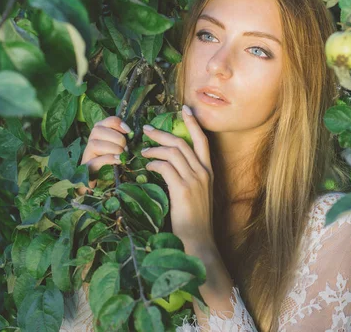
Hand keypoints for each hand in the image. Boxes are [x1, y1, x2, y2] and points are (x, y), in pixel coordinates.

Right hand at [76, 116, 131, 195]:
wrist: (100, 180)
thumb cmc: (112, 160)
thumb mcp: (119, 146)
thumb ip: (123, 139)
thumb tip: (131, 134)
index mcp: (100, 131)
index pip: (108, 121)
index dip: (118, 124)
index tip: (128, 131)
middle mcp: (91, 139)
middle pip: (98, 130)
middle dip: (116, 138)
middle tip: (125, 148)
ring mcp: (88, 153)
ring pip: (95, 144)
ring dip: (112, 148)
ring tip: (121, 155)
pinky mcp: (87, 167)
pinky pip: (95, 160)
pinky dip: (108, 159)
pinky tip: (117, 161)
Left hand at [141, 105, 214, 248]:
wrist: (198, 242)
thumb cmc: (194, 222)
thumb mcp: (196, 196)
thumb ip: (188, 179)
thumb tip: (170, 168)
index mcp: (208, 172)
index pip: (202, 141)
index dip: (193, 123)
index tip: (184, 109)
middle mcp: (203, 173)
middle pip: (182, 143)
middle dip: (162, 133)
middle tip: (146, 129)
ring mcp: (194, 180)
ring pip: (172, 152)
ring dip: (154, 149)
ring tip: (142, 152)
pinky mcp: (182, 189)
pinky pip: (165, 168)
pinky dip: (153, 165)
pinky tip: (146, 168)